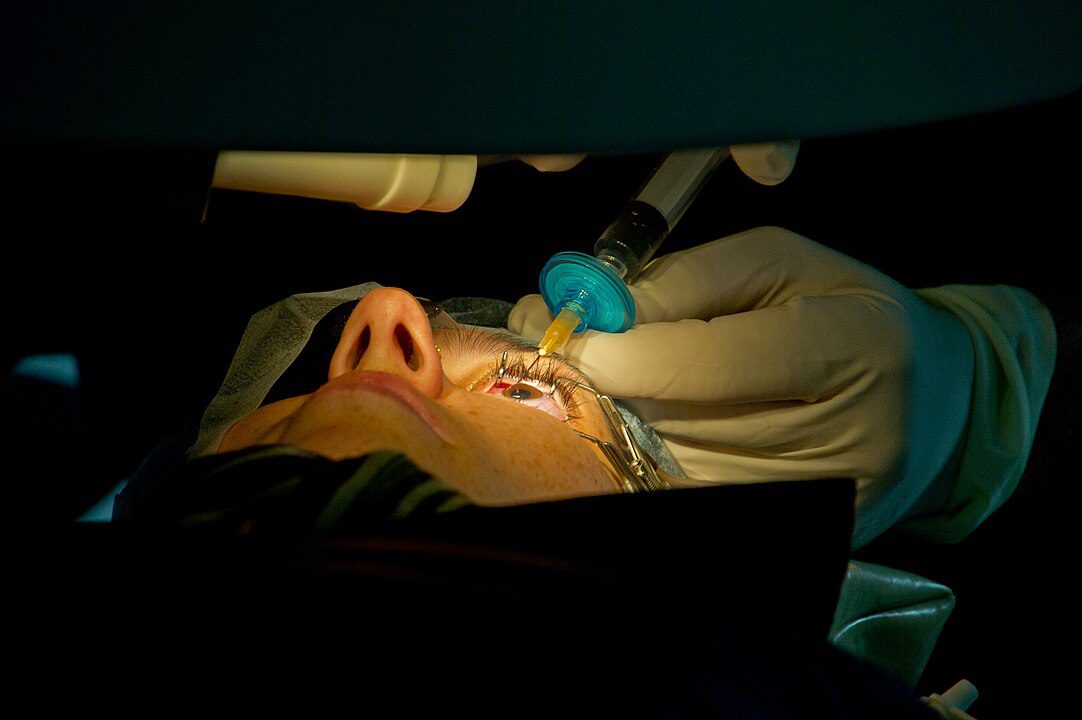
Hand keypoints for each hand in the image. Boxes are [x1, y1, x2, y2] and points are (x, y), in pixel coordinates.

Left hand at [509, 226, 975, 546]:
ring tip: (598, 382)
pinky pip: (691, 501)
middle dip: (600, 387)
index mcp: (850, 350)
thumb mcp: (782, 264)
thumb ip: (687, 280)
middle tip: (553, 352)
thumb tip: (592, 312)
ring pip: (675, 472)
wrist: (935, 401)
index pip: (708, 365)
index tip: (557, 332)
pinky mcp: (800, 536)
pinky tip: (633, 425)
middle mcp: (843, 439)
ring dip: (614, 426)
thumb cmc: (848, 311)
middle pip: (680, 426)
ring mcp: (821, 502)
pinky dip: (645, 462)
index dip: (619, 352)